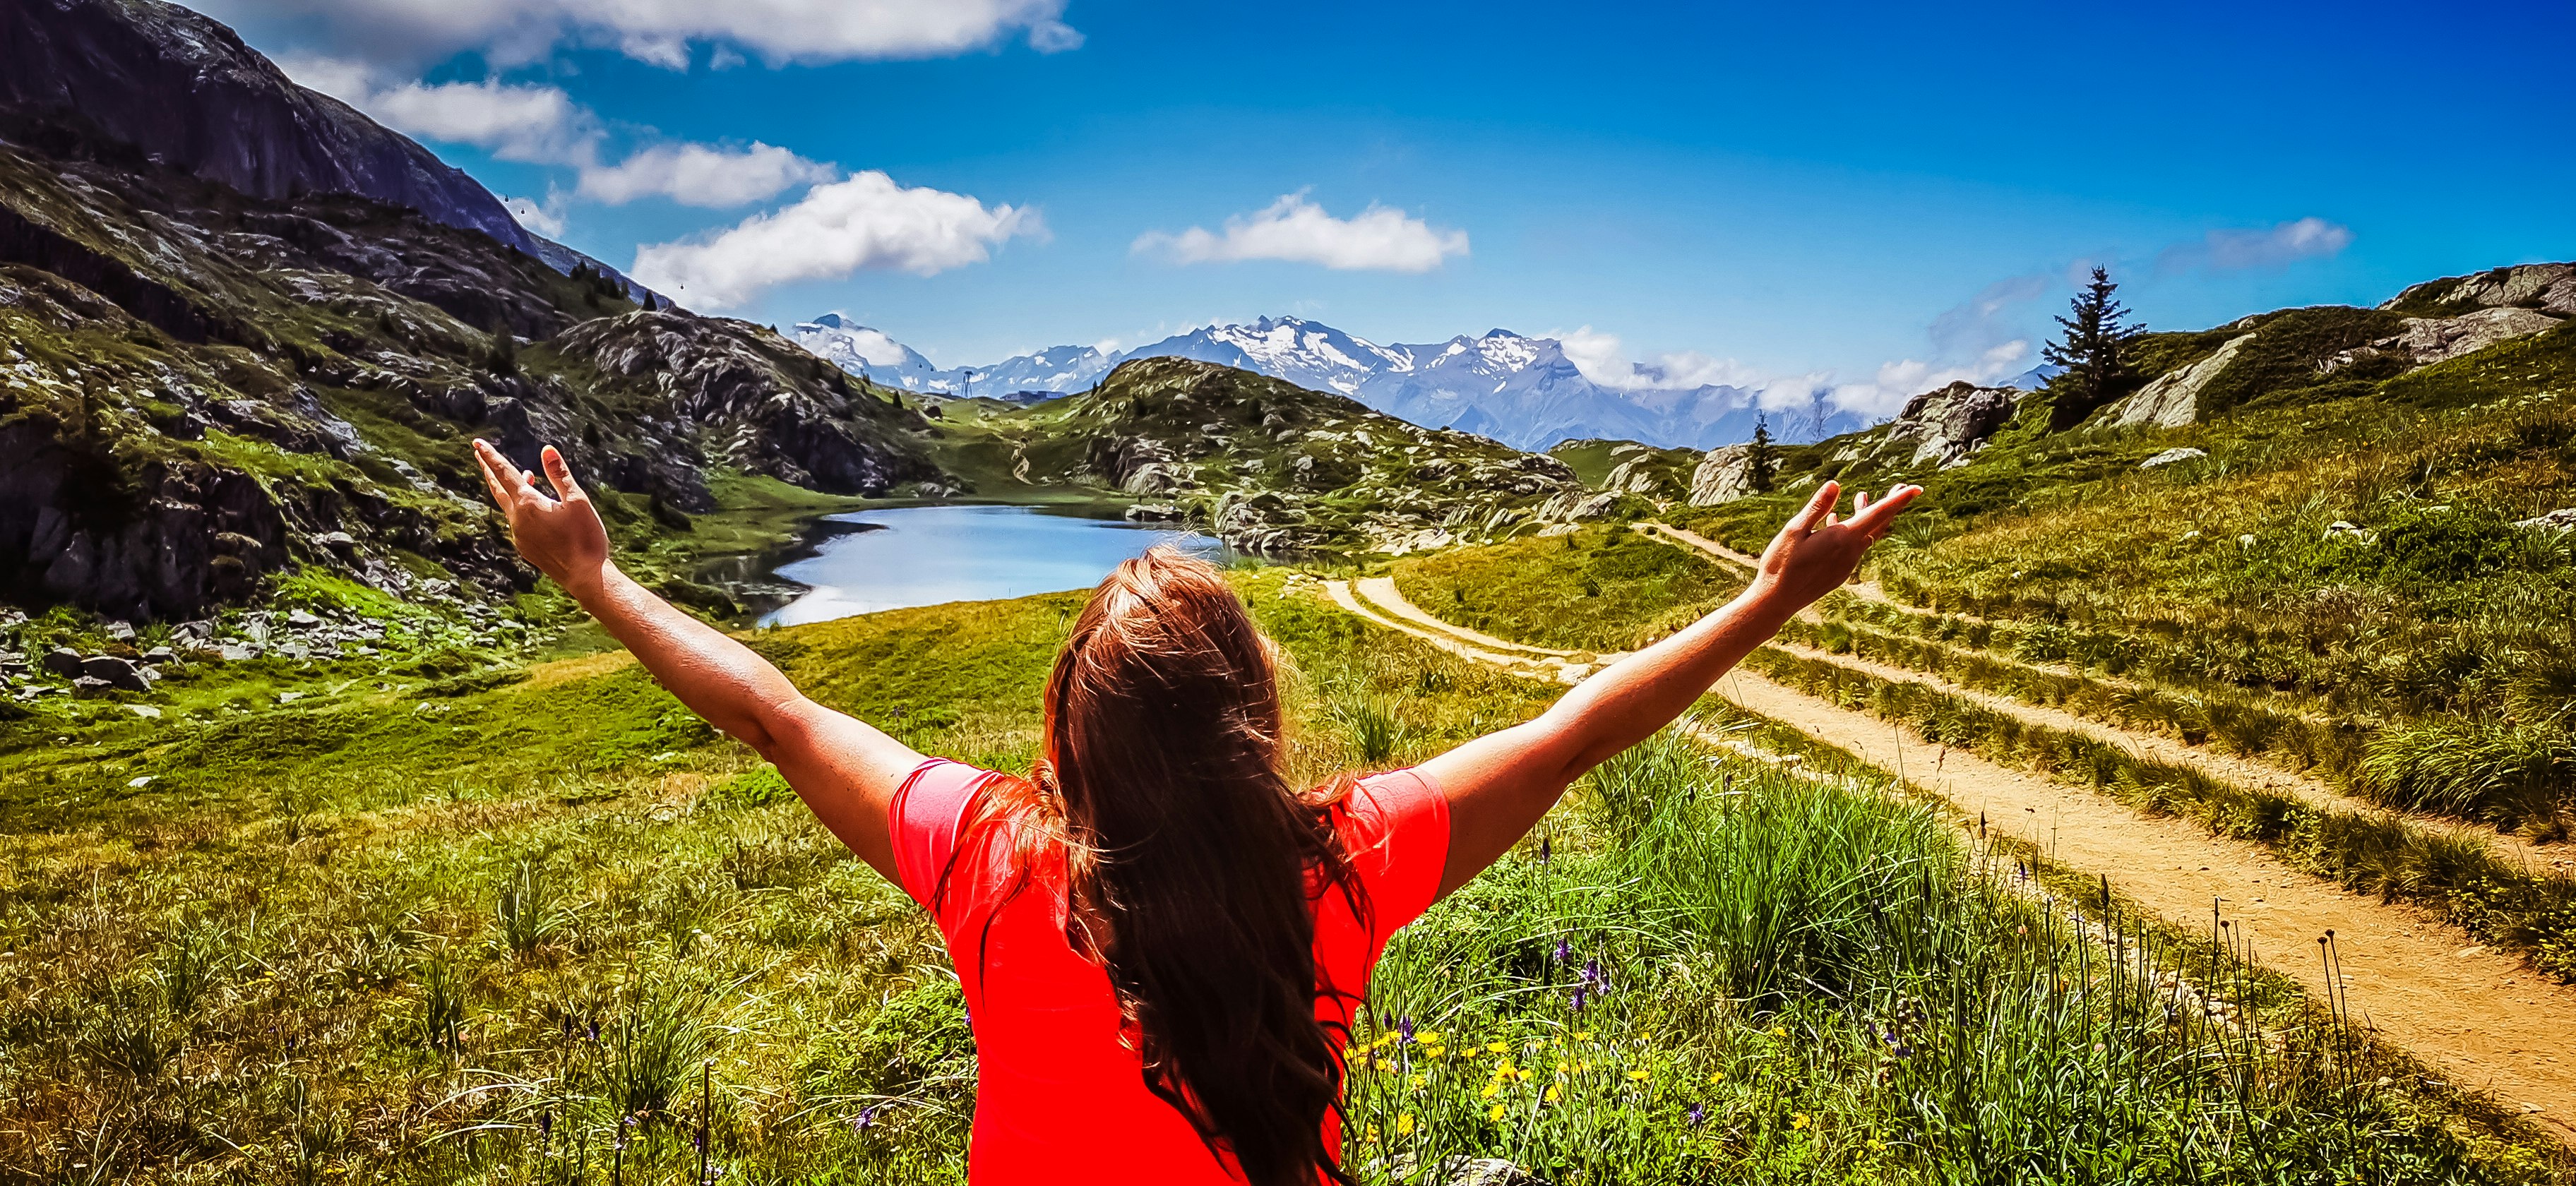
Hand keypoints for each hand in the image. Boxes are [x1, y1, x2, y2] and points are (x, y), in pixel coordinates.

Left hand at [474, 440, 611, 596]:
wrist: (585, 576)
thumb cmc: (586, 537)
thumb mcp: (578, 501)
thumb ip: (559, 475)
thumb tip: (546, 450)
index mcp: (529, 504)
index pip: (504, 473)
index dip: (490, 456)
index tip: (477, 442)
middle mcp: (517, 519)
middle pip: (497, 489)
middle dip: (489, 470)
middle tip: (478, 454)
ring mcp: (519, 535)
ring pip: (508, 506)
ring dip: (510, 489)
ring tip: (523, 477)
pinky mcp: (525, 547)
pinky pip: (517, 521)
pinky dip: (520, 508)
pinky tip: (536, 508)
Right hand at [1749, 480, 1921, 610]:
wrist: (1776, 600)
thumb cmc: (1781, 564)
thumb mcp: (1795, 530)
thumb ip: (1817, 507)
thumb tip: (1835, 484)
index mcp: (1843, 538)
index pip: (1878, 514)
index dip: (1898, 500)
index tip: (1917, 488)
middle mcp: (1851, 551)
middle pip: (1878, 524)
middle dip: (1891, 504)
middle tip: (1903, 486)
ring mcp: (1847, 564)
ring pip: (1865, 535)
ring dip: (1865, 515)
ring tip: (1861, 496)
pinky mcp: (1839, 572)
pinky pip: (1853, 546)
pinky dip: (1851, 530)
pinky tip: (1835, 520)